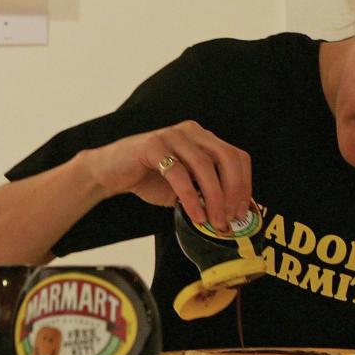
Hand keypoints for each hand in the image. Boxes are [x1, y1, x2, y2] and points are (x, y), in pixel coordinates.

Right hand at [83, 120, 252, 231]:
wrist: (110, 172)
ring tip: (214, 221)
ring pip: (205, 165)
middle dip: (234, 191)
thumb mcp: (186, 187)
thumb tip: (231, 215)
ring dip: (214, 197)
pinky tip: (195, 214)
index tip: (242, 211)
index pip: (236, 157)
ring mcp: (172, 135)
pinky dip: (190, 197)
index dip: (244, 184)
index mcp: (204, 139)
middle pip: (226, 158)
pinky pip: (178, 173)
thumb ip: (206, 193)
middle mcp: (192, 132)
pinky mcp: (153, 145)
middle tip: (230, 218)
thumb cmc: (150, 179)